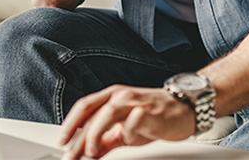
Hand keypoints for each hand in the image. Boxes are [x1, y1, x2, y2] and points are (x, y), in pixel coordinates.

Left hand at [58, 85, 194, 159]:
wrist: (186, 109)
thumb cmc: (155, 116)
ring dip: (96, 133)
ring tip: (92, 151)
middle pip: (92, 110)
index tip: (62, 142)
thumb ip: (106, 140)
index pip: (84, 107)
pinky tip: (126, 140)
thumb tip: (87, 153)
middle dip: (78, 134)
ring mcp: (136, 101)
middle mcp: (121, 95)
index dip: (70, 124)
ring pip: (108, 112)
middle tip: (72, 152)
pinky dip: (127, 131)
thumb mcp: (125, 131)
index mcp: (112, 96)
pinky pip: (134, 119)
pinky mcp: (150, 110)